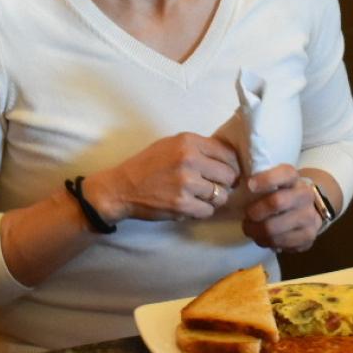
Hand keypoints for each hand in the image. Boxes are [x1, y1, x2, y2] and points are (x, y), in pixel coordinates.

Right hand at [84, 133, 240, 222]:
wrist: (122, 188)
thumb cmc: (147, 165)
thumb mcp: (171, 145)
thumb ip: (198, 148)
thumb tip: (227, 159)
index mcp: (188, 141)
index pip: (227, 153)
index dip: (230, 165)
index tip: (225, 172)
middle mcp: (190, 159)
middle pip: (228, 175)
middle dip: (224, 183)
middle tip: (213, 186)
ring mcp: (186, 183)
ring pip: (221, 195)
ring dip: (214, 199)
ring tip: (201, 197)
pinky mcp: (182, 204)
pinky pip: (208, 211)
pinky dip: (202, 211)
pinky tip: (191, 205)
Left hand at [241, 164, 323, 252]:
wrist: (309, 211)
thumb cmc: (282, 195)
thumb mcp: (275, 183)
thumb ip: (260, 182)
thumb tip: (238, 186)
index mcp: (295, 179)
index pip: (285, 174)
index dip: (266, 179)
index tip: (249, 185)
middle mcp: (305, 196)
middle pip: (276, 203)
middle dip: (255, 212)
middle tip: (247, 217)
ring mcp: (309, 217)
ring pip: (274, 229)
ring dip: (256, 231)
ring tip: (251, 229)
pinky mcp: (308, 237)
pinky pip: (279, 243)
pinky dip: (266, 242)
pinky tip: (263, 237)